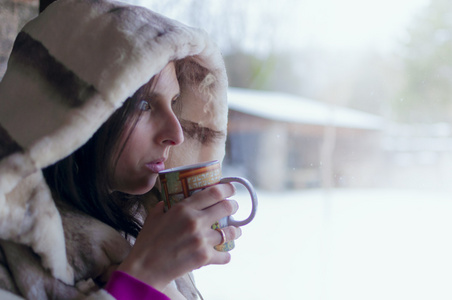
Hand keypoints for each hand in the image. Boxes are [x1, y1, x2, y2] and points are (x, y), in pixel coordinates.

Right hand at [117, 183, 241, 290]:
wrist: (144, 269)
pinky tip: (224, 253)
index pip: (214, 192)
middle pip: (226, 207)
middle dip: (233, 206)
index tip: (231, 189)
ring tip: (234, 231)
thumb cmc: (147, 242)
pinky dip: (225, 255)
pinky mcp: (204, 257)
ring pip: (229, 232)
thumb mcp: (154, 217)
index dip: (227, 188)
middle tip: (233, 207)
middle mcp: (196, 221)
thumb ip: (163, 206)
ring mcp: (201, 240)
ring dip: (234, 230)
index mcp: (184, 208)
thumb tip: (167, 201)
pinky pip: (224, 255)